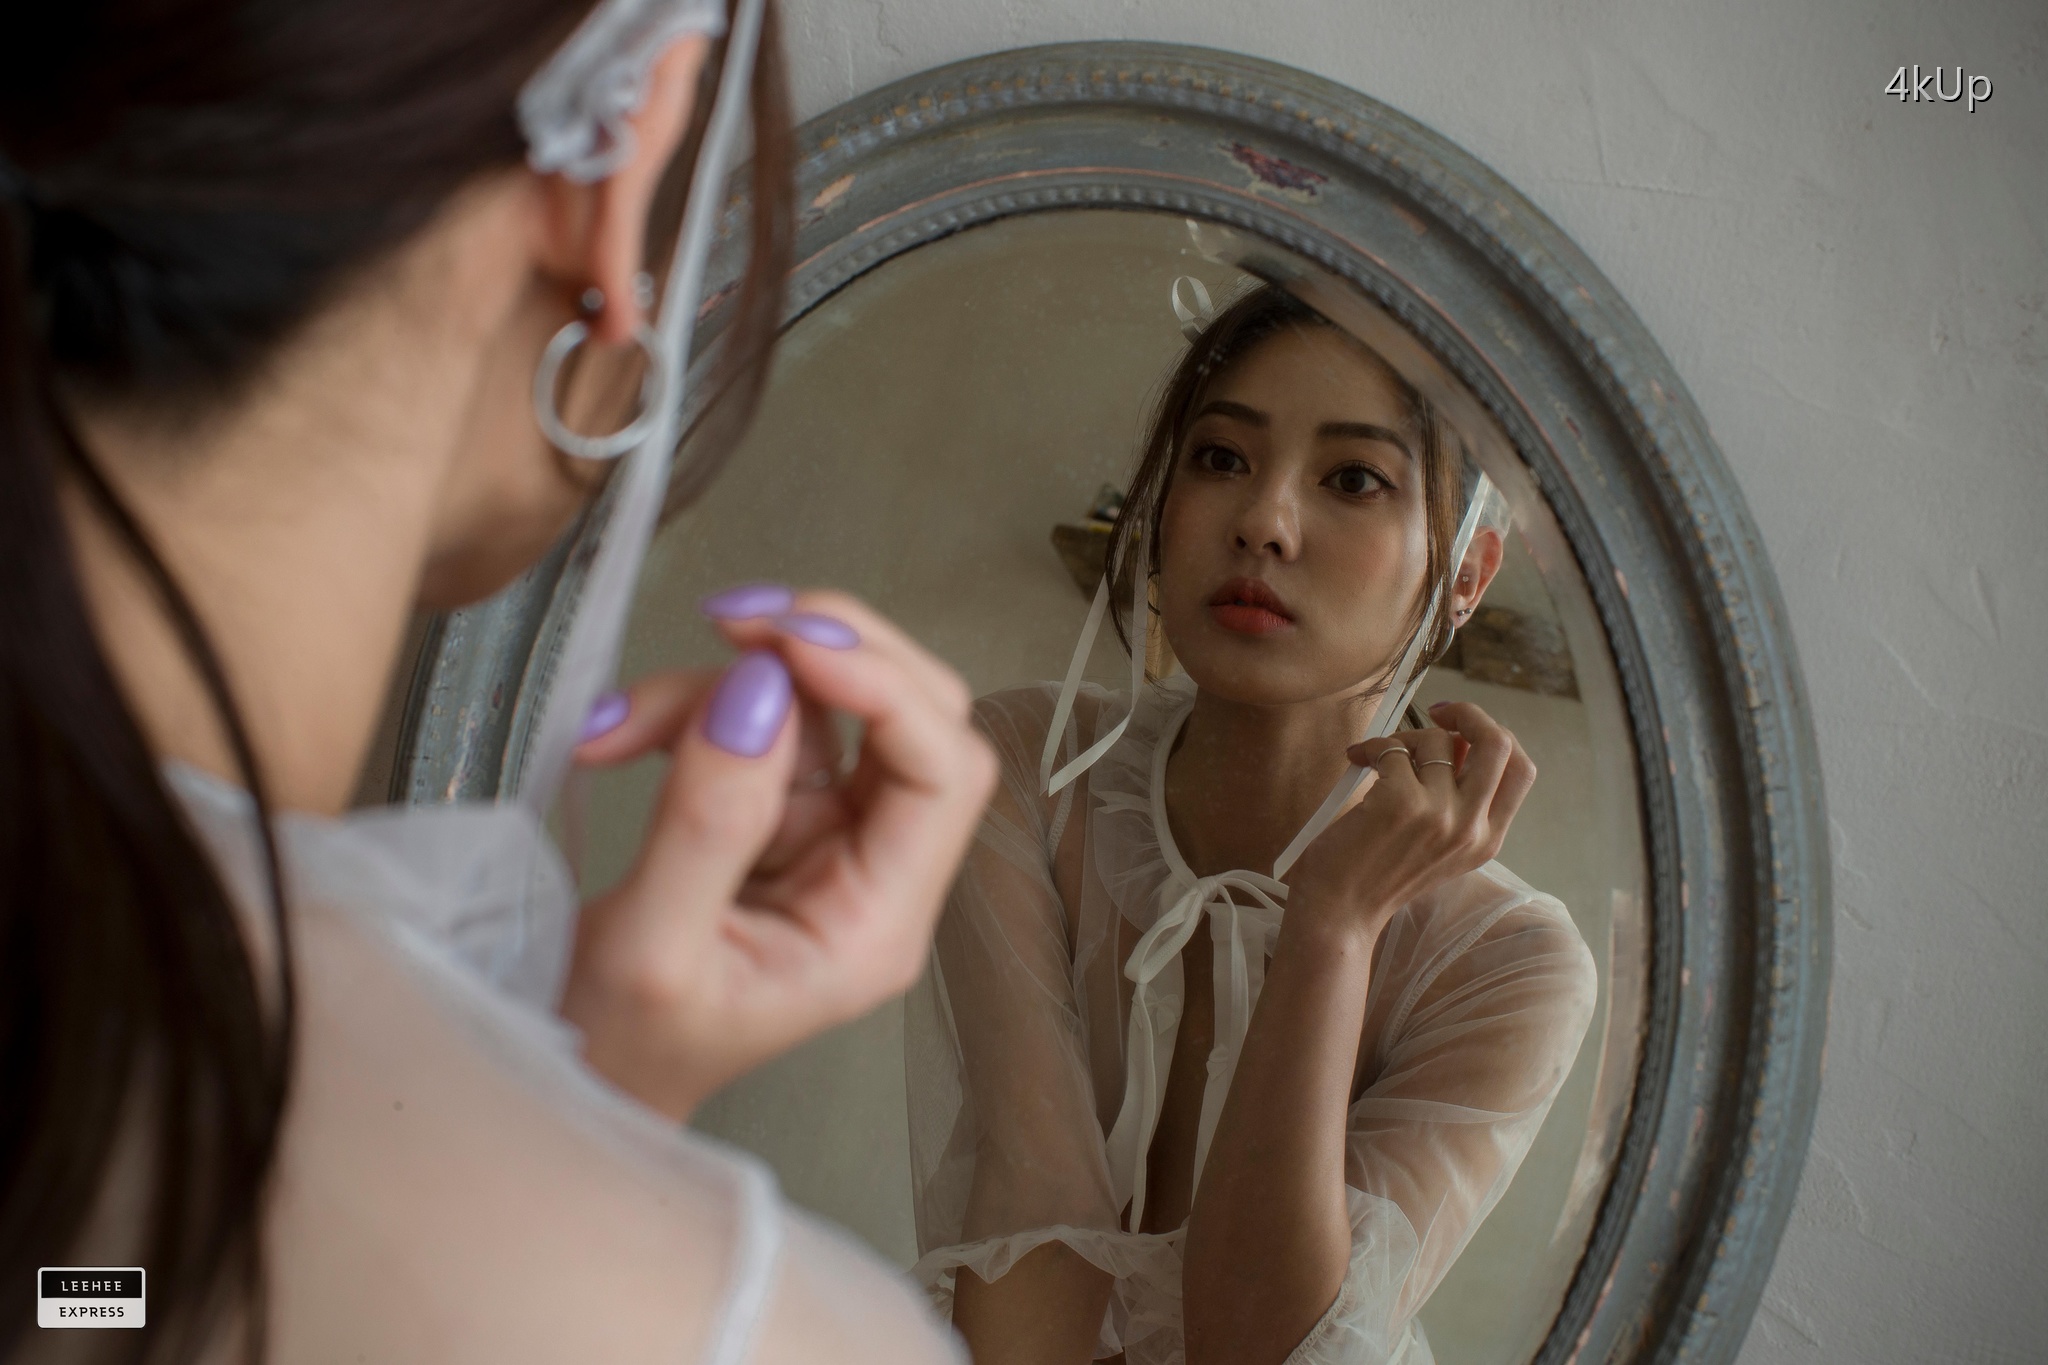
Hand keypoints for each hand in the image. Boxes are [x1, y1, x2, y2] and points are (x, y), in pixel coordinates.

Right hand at [559, 590, 998, 1118]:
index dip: (884, 688)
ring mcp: (829, 836)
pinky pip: (760, 721)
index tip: (787, 643)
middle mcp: (874, 872)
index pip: (946, 774)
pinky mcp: (777, 813)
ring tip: (621, 726)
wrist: (576, 1078)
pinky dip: (691, 706)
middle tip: (735, 621)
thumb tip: (759, 694)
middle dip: (830, 648)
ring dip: (727, 682)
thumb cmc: (616, 1049)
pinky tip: (618, 736)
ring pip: (826, 703)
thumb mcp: (650, 948)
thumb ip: (711, 819)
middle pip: (915, 714)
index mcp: (879, 926)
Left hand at [1284, 700, 1535, 947]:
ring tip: (1376, 757)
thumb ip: (1458, 801)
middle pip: (1499, 743)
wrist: (1339, 913)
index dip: (1497, 735)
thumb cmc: (1379, 874)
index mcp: (1487, 840)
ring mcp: (1439, 815)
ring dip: (1403, 738)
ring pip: (1438, 740)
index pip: (1521, 771)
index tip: (1465, 727)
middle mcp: (1472, 829)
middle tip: (1437, 711)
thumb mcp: (1439, 846)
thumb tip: (1452, 738)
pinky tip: (1357, 760)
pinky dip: (1372, 746)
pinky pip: (1394, 748)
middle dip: (1469, 713)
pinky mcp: (1400, 803)